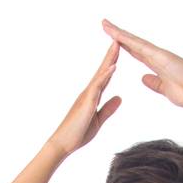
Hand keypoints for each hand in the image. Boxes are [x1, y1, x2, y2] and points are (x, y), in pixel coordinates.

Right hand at [47, 41, 121, 158]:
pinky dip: (106, 76)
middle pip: (103, 70)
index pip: (105, 76)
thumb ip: (108, 109)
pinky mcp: (87, 102)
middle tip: (118, 38)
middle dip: (111, 54)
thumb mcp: (98, 120)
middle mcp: (89, 92)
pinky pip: (98, 86)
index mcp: (93, 96)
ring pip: (100, 74)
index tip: (119, 50)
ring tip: (117, 45)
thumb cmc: (77, 134)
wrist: (63, 144)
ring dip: (109, 59)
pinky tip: (113, 67)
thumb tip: (120, 98)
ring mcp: (87, 96)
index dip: (111, 63)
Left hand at [100, 20, 182, 113]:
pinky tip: (118, 35)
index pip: (135, 51)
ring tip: (105, 25)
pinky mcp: (161, 56)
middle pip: (132, 43)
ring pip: (134, 41)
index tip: (111, 40)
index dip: (122, 45)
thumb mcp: (165, 89)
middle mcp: (155, 56)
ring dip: (119, 33)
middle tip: (104, 25)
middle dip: (117, 35)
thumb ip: (155, 83)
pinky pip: (141, 46)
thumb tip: (144, 79)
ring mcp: (158, 54)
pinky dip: (129, 40)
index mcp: (155, 64)